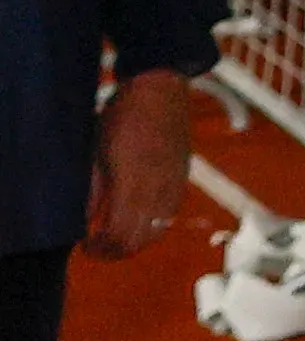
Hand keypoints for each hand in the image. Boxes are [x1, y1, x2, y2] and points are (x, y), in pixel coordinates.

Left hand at [87, 68, 192, 259]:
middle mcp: (159, 188)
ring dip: (135, 240)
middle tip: (97, 246)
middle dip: (116, 250)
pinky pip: (169, 215)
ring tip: (115, 235)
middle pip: (140, 241)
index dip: (101, 248)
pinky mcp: (183, 177)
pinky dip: (152, 225)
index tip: (86, 245)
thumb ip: (92, 190)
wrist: (161, 89)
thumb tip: (85, 221)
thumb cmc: (123, 116)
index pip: (120, 235)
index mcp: (134, 182)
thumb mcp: (97, 151)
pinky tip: (136, 217)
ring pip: (157, 231)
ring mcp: (175, 184)